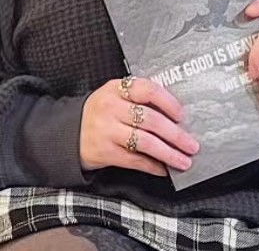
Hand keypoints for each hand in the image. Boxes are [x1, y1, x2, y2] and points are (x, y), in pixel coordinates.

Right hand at [79, 76, 200, 176]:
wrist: (66, 135)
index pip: (146, 89)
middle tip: (192, 144)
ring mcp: (107, 130)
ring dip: (169, 153)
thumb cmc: (98, 115)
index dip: (168, 102)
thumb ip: (138, 100)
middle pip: (150, 120)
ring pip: (146, 142)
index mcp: (115, 89)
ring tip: (184, 160)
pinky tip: (164, 169)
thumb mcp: (113, 98)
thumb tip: (175, 117)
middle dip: (176, 135)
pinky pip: (135, 160)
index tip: (182, 115)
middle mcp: (110, 108)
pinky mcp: (105, 151)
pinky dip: (153, 166)